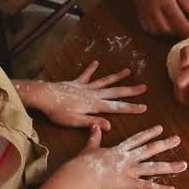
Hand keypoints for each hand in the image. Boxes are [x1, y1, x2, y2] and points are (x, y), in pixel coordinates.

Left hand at [20, 62, 146, 130]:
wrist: (44, 96)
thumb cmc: (58, 112)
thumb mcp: (75, 121)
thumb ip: (92, 122)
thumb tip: (110, 125)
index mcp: (94, 105)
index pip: (116, 107)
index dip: (131, 107)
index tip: (144, 107)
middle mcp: (93, 94)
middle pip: (115, 92)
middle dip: (130, 90)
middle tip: (144, 87)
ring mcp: (85, 87)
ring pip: (105, 81)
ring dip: (116, 76)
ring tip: (128, 70)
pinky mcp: (77, 83)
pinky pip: (86, 75)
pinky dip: (91, 69)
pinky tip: (96, 62)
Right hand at [65, 125, 186, 188]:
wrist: (81, 175)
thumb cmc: (83, 163)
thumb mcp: (90, 147)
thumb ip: (94, 137)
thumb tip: (95, 126)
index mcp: (119, 150)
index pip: (138, 139)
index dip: (149, 133)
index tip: (160, 128)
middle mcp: (128, 158)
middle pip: (150, 149)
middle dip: (165, 144)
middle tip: (178, 139)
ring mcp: (130, 170)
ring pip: (154, 167)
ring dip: (170, 166)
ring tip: (184, 165)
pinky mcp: (129, 184)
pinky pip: (147, 187)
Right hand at [120, 0, 188, 36]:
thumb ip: (186, 1)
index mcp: (166, 2)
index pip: (180, 24)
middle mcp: (155, 12)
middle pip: (170, 31)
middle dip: (180, 32)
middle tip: (187, 25)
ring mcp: (146, 15)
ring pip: (159, 32)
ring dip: (169, 32)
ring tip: (176, 25)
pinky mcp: (140, 15)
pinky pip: (150, 30)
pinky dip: (158, 31)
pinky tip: (164, 24)